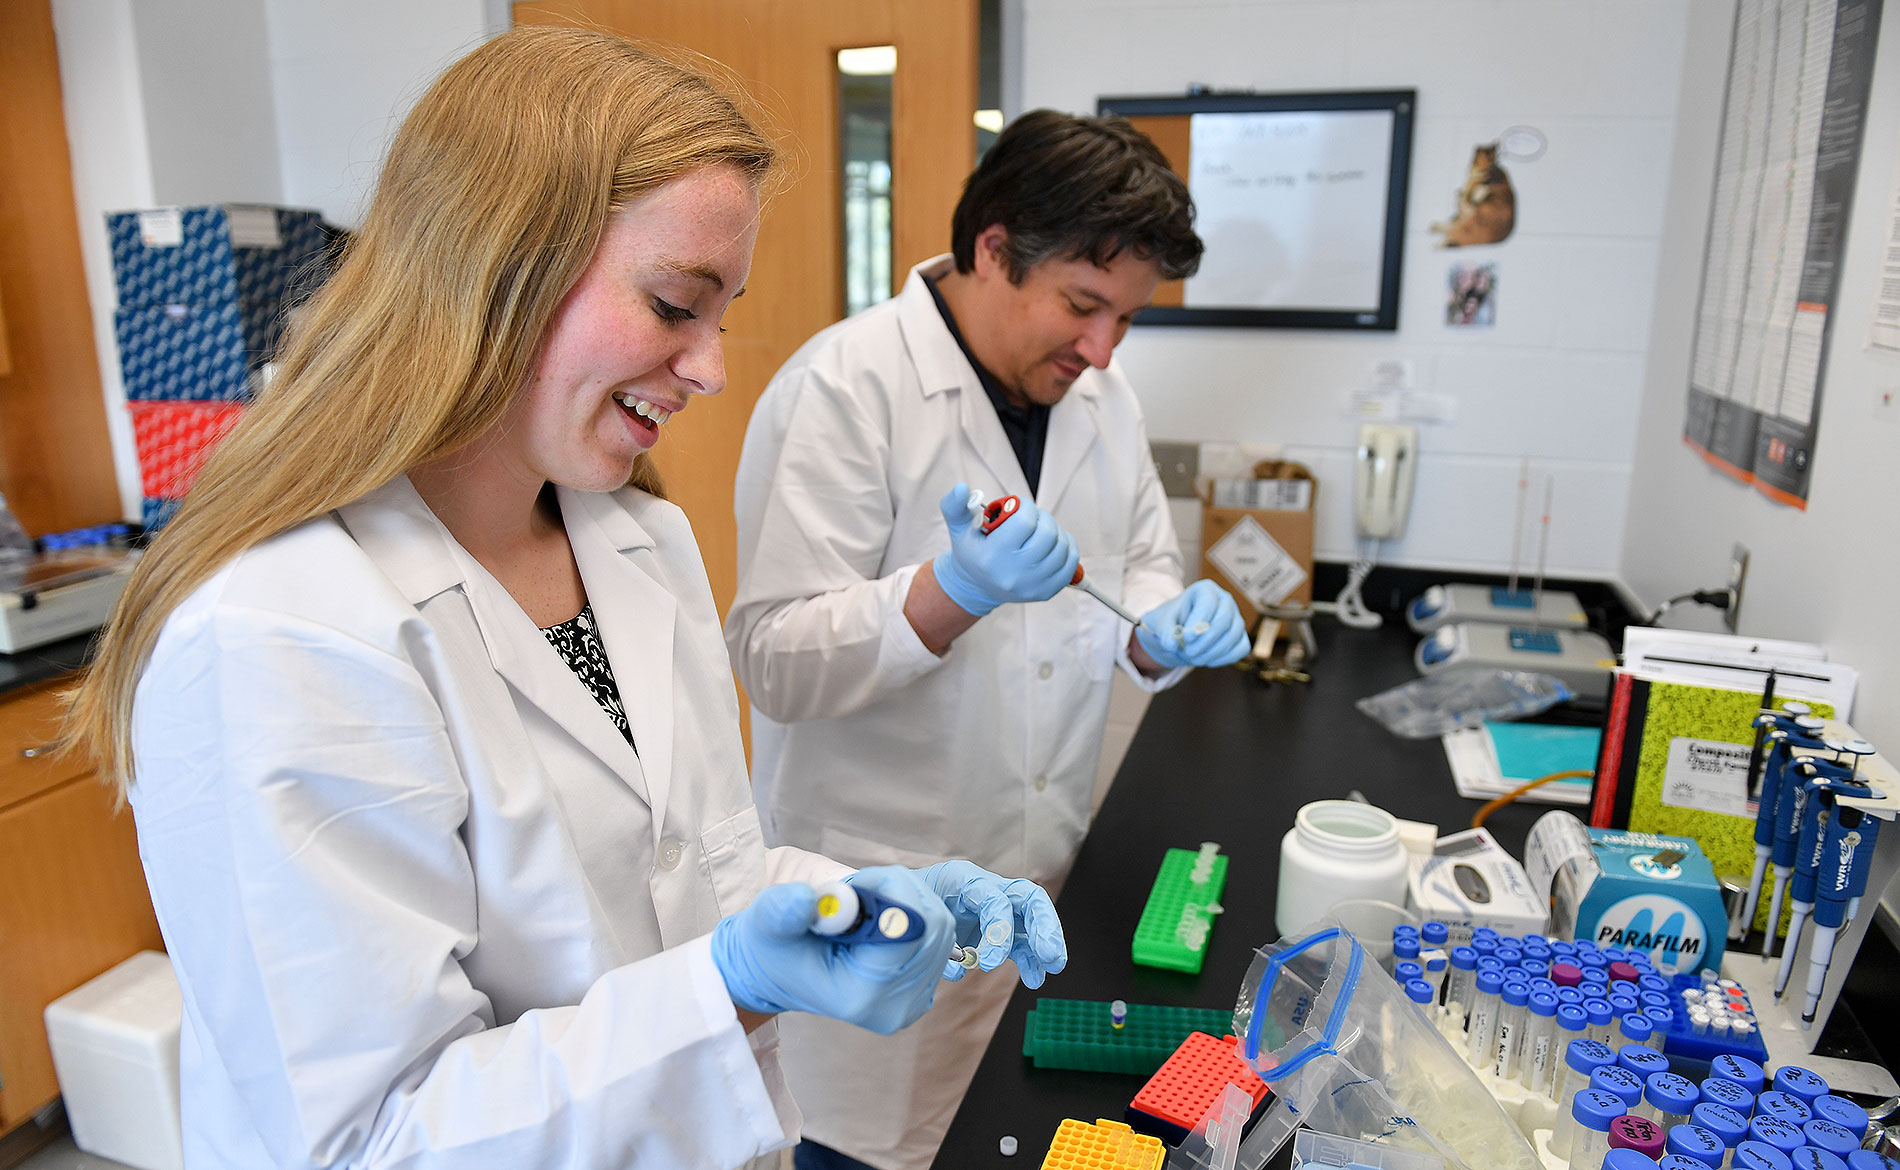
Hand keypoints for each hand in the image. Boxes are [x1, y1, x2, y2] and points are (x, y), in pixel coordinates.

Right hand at [710, 867, 956, 1034]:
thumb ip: (784, 909)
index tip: (857, 884)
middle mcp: (895, 1007)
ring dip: (909, 898)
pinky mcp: (923, 990)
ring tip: (867, 903)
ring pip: (942, 926)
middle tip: (861, 888)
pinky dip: (916, 914)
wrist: (779, 972)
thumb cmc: (774, 945)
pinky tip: (882, 920)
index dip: (890, 892)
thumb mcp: (768, 921)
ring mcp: (914, 1002)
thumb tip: (807, 898)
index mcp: (860, 996)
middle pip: (933, 926)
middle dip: (901, 891)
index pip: (907, 930)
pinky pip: (940, 937)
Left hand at [915, 859, 1066, 987]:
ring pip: (1032, 920)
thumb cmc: (903, 903)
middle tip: (1051, 955)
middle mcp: (986, 888)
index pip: (992, 896)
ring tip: (1051, 968)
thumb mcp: (905, 911)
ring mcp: (995, 907)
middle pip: (1028, 898)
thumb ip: (927, 935)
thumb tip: (956, 968)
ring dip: (1045, 944)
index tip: (988, 963)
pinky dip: (1030, 958)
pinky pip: (1021, 941)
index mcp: (961, 878)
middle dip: (1044, 925)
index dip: (998, 927)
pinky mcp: (996, 928)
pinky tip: (1034, 977)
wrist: (899, 903)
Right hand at [931, 483, 1079, 616]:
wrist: (977, 585)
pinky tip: (1054, 542)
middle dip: (1042, 517)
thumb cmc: (972, 551)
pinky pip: (1071, 564)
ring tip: (1040, 530)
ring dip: (1055, 531)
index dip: (1026, 506)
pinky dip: (1067, 547)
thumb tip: (962, 488)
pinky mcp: (1046, 592)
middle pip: (1047, 534)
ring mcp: (1032, 586)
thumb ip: (954, 505)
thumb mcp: (958, 528)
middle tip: (1032, 516)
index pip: (1025, 522)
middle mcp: (1013, 575)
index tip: (1019, 506)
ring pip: (1061, 546)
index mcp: (992, 557)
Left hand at [1134, 580, 1250, 668]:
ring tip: (1193, 657)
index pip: (1208, 601)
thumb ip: (1165, 631)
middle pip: (1224, 618)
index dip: (1199, 620)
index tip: (1187, 637)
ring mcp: (1235, 618)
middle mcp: (1224, 600)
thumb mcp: (1162, 623)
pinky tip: (1206, 660)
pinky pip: (1241, 648)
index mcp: (1205, 590)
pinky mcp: (1240, 636)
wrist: (1180, 635)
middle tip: (1188, 652)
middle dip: (1206, 639)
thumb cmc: (1173, 622)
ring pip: (1234, 634)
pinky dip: (1224, 658)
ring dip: (1213, 651)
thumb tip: (1171, 643)